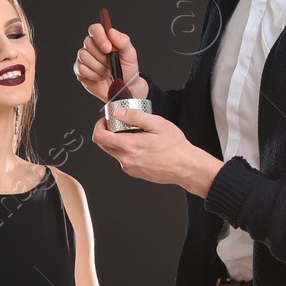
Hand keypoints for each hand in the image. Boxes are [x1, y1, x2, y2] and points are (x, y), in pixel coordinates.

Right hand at [74, 19, 145, 102]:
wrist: (124, 87)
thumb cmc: (127, 68)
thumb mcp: (130, 54)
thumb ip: (123, 41)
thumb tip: (111, 32)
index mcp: (104, 38)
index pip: (95, 29)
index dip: (99, 37)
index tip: (108, 49)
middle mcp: (92, 46)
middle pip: (88, 43)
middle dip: (102, 57)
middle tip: (111, 64)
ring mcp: (84, 58)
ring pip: (84, 56)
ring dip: (99, 67)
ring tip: (107, 72)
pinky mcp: (80, 70)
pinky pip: (81, 69)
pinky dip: (93, 75)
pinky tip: (100, 77)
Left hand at [92, 108, 224, 195]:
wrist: (186, 167)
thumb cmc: (176, 147)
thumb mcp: (157, 124)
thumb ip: (135, 116)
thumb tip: (119, 113)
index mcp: (129, 146)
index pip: (99, 137)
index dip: (99, 126)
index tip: (107, 121)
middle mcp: (126, 160)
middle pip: (104, 145)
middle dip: (108, 132)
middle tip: (121, 125)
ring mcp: (129, 168)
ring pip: (114, 152)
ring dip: (119, 142)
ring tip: (137, 135)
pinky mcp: (134, 172)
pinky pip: (124, 159)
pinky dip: (128, 150)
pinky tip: (143, 146)